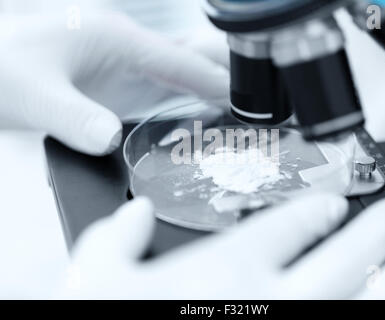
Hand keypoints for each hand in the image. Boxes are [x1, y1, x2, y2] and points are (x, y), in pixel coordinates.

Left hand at [0, 13, 228, 154]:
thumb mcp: (34, 95)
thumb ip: (76, 119)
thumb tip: (111, 140)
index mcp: (114, 38)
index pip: (179, 59)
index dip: (215, 79)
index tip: (245, 99)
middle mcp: (126, 47)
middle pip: (189, 57)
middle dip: (224, 74)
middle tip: (255, 102)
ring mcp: (123, 63)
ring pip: (180, 72)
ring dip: (209, 87)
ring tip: (240, 110)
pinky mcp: (116, 81)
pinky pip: (163, 86)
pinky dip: (187, 97)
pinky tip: (199, 114)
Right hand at [57, 194, 384, 298]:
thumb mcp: (95, 275)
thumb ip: (117, 236)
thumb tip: (132, 213)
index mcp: (226, 270)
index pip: (285, 226)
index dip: (314, 210)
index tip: (332, 203)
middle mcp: (272, 300)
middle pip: (343, 256)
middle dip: (374, 232)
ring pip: (368, 301)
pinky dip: (382, 316)